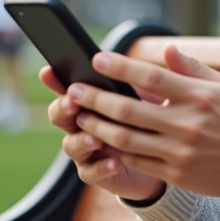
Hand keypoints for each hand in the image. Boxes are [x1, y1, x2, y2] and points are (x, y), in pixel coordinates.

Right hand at [42, 65, 166, 201]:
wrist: (167, 159)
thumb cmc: (158, 118)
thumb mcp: (161, 94)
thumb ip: (163, 75)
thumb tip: (171, 48)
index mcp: (93, 99)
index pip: (68, 86)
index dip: (55, 80)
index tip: (49, 71)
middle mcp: (84, 123)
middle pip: (60, 115)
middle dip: (63, 107)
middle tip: (72, 101)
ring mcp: (88, 149)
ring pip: (71, 144)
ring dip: (81, 139)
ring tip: (95, 137)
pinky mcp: (98, 172)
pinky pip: (90, 171)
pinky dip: (100, 166)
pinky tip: (114, 161)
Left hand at [66, 45, 219, 198]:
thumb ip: (190, 68)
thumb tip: (165, 49)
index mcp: (198, 96)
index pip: (152, 77)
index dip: (122, 67)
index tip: (98, 59)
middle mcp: (187, 124)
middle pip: (129, 109)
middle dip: (96, 98)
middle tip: (74, 89)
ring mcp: (180, 151)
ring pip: (126, 138)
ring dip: (97, 125)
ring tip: (80, 115)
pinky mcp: (176, 173)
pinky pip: (136, 160)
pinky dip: (114, 149)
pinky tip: (100, 139)